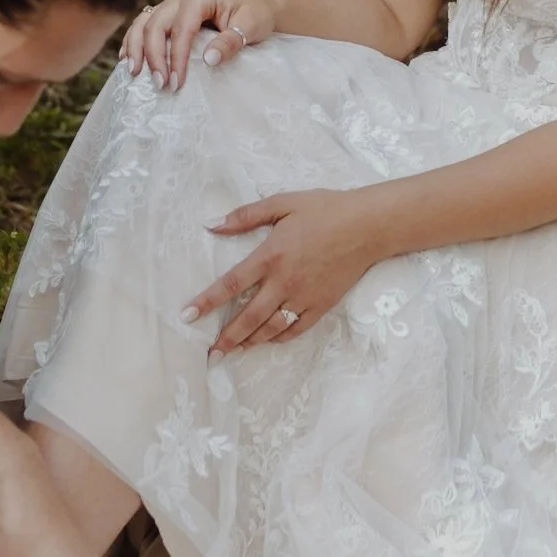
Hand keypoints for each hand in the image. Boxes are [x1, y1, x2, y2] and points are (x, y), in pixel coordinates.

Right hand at [120, 0, 281, 91]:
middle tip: (160, 85)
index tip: (176, 83)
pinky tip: (128, 59)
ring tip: (134, 73)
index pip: (181, 29)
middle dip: (153, 57)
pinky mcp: (168, 14)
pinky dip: (134, 41)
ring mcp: (171, 4)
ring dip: (136, 48)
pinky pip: (144, 25)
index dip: (176, 58)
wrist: (260, 5)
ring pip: (143, 23)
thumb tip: (209, 60)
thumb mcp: (251, 26)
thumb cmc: (257, 14)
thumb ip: (230, 42)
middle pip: (155, 26)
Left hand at [185, 189, 379, 351]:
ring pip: (271, 328)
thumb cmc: (325, 210)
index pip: (231, 283)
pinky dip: (278, 338)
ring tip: (232, 351)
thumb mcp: (282, 203)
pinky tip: (266, 341)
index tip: (187, 316)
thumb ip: (245, 216)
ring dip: (249, 342)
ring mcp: (304, 297)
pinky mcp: (322, 305)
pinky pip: (296, 329)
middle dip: (226, 338)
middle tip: (210, 353)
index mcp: (271, 256)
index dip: (207, 301)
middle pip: (249, 317)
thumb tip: (212, 224)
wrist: (369, 226)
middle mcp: (284, 282)